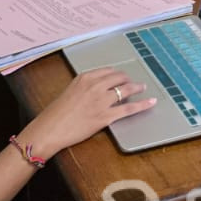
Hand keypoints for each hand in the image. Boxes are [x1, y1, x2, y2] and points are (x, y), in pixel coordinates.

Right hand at [23, 67, 154, 158]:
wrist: (50, 129)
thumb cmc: (56, 114)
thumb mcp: (70, 91)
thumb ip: (85, 87)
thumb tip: (98, 88)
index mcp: (85, 78)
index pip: (108, 71)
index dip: (118, 74)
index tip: (122, 76)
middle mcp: (95, 86)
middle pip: (119, 78)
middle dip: (128, 80)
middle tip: (134, 83)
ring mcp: (101, 101)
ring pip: (126, 90)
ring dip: (137, 88)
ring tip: (143, 88)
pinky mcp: (105, 116)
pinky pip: (129, 108)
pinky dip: (143, 104)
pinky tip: (150, 102)